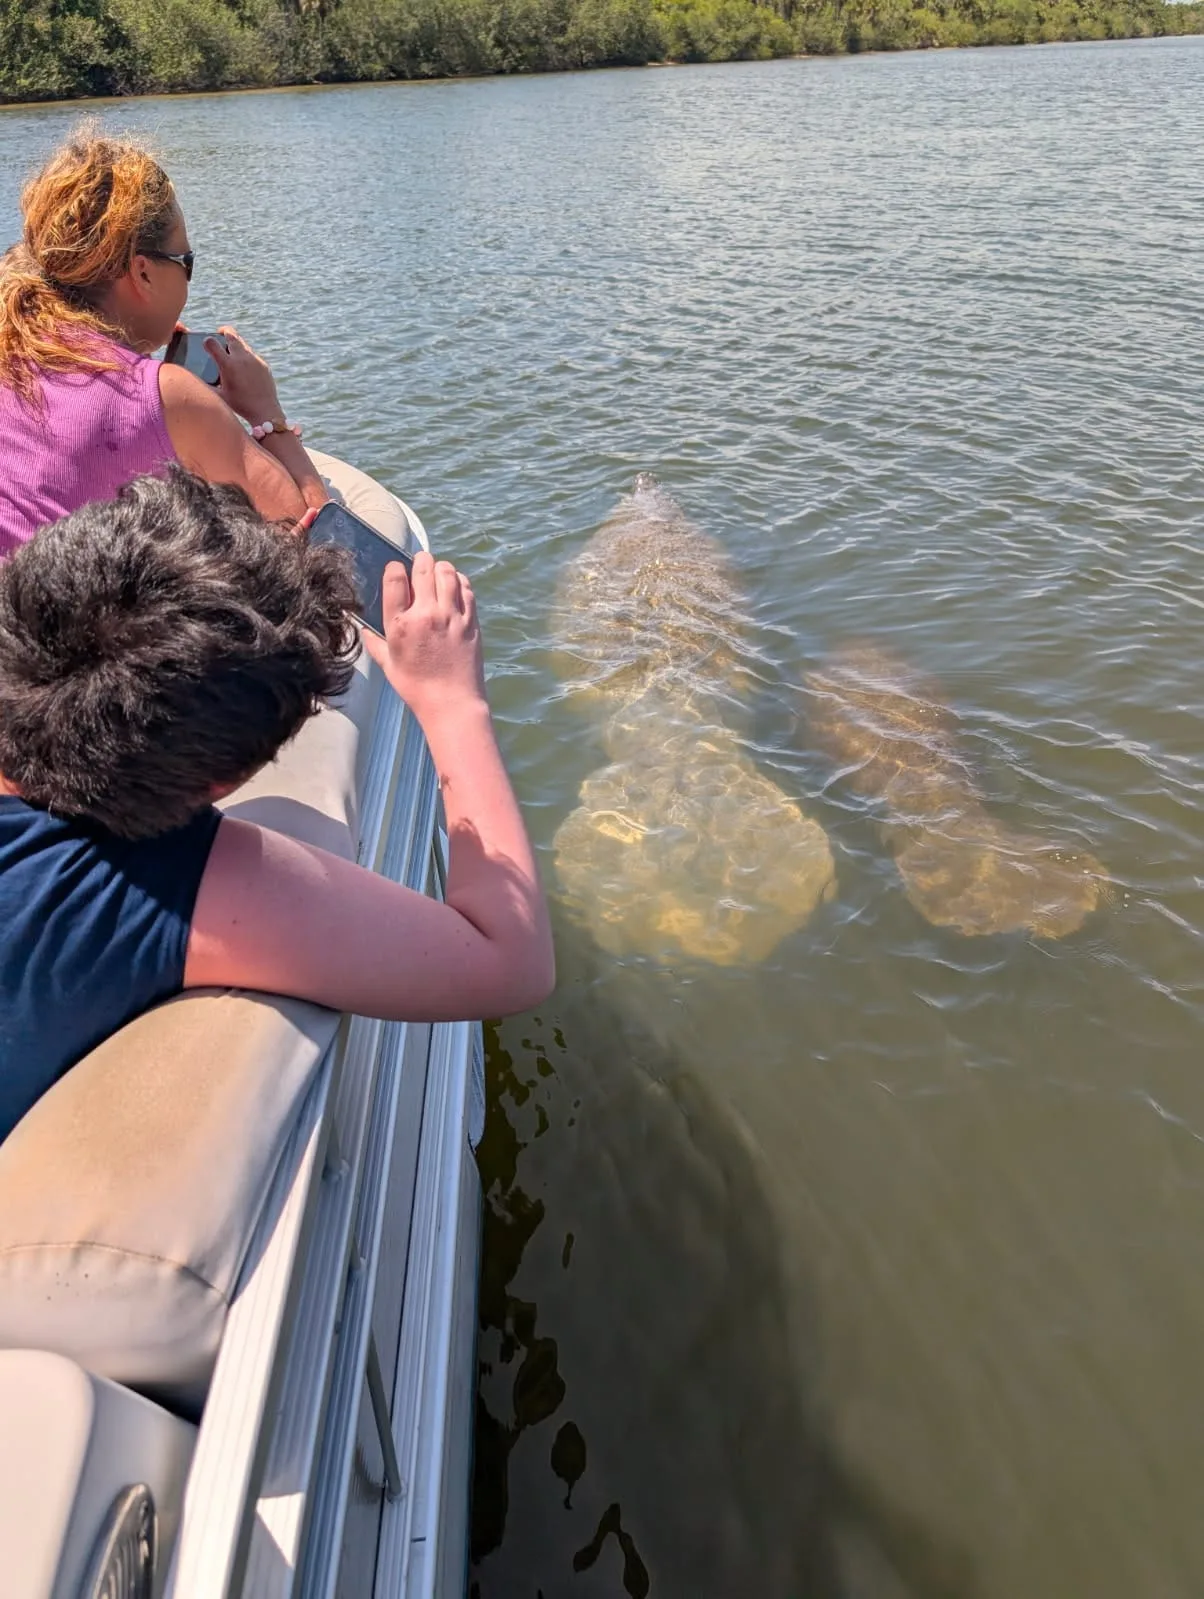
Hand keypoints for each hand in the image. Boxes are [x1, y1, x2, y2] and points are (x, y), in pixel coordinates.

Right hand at [205, 325, 281, 425]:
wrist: (264, 410)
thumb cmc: (239, 405)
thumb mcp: (219, 395)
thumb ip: (205, 385)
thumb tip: (194, 379)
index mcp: (228, 365)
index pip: (212, 343)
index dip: (207, 341)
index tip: (206, 343)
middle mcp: (241, 358)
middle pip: (231, 334)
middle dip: (224, 331)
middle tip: (220, 332)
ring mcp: (254, 359)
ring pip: (243, 343)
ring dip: (235, 343)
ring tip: (231, 349)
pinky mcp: (263, 364)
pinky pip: (252, 354)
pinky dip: (245, 356)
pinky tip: (244, 366)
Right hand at [361, 553, 486, 721]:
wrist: (452, 703)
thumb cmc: (417, 688)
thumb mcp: (389, 666)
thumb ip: (374, 643)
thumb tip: (362, 629)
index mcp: (400, 625)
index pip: (395, 578)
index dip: (395, 568)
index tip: (396, 570)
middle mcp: (426, 614)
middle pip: (423, 568)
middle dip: (420, 561)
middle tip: (419, 565)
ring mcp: (451, 616)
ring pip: (447, 572)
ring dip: (440, 567)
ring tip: (437, 573)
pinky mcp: (471, 621)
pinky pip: (466, 588)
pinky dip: (459, 581)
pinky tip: (454, 586)